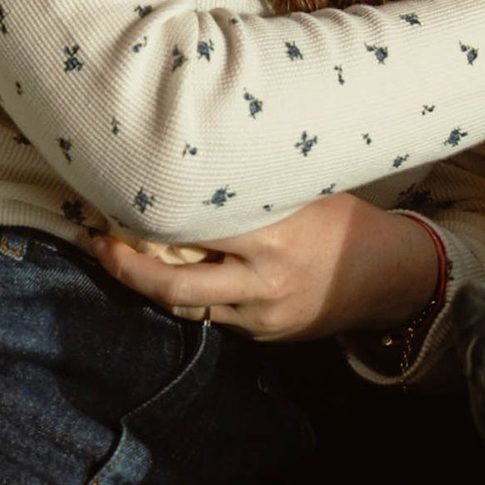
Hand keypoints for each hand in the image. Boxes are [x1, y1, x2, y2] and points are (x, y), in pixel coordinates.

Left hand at [92, 195, 441, 341]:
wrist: (386, 275)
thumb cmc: (342, 218)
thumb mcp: (303, 190)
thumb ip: (254, 186)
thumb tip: (200, 151)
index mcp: (272, 236)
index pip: (194, 228)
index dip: (150, 219)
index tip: (115, 204)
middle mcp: (262, 280)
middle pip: (174, 284)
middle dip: (128, 269)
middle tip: (98, 247)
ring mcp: (261, 314)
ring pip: (187, 306)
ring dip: (153, 285)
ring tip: (123, 261)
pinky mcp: (263, 334)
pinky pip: (214, 316)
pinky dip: (194, 296)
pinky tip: (177, 276)